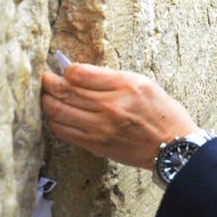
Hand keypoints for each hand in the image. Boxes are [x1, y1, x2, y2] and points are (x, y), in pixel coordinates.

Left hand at [41, 64, 196, 169]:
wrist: (172, 148)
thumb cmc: (162, 113)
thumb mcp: (144, 83)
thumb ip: (113, 77)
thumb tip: (82, 73)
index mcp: (124, 86)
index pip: (79, 74)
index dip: (65, 69)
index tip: (62, 68)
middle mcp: (111, 107)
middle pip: (65, 91)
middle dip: (48, 82)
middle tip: (44, 78)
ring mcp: (101, 129)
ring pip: (58, 112)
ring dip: (47, 101)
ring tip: (47, 96)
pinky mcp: (96, 145)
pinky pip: (64, 132)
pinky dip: (55, 121)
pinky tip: (57, 115)